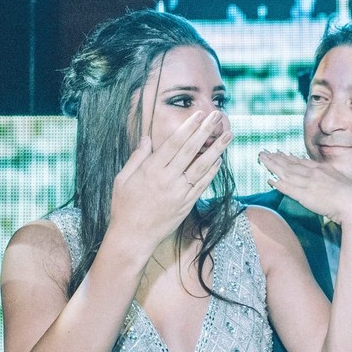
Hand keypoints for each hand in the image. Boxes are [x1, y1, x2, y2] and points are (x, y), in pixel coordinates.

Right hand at [109, 110, 231, 250]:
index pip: (174, 143)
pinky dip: (212, 171)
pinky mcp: (187, 204)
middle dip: (205, 131)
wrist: (133, 236)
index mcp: (151, 170)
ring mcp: (179, 192)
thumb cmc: (124, 206)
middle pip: (190, 150)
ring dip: (217, 149)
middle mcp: (167, 179)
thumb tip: (147, 138)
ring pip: (201, 166)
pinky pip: (202, 184)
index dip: (188, 127)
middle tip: (218, 116)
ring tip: (228, 135)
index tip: (198, 114)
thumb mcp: (123, 179)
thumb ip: (137, 158)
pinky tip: (220, 159)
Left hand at [257, 151, 351, 226]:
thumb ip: (330, 179)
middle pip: (290, 164)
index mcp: (322, 169)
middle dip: (275, 158)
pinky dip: (277, 183)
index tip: (278, 153)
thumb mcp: (340, 182)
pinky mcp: (305, 195)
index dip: (288, 157)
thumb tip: (324, 181)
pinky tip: (269, 179)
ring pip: (286, 172)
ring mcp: (308, 183)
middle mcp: (313, 173)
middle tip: (263, 152)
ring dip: (272, 165)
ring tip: (261, 160)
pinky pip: (287, 188)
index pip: (300, 162)